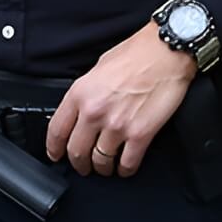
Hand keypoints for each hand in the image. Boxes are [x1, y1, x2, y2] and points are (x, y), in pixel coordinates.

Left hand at [46, 21, 196, 177]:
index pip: (57, 132)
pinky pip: (127, 164)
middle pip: (77, 152)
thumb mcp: (99, 67)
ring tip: (106, 167)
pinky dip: (125, 169)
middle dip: (79, 164)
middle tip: (84, 166)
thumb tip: (81, 112)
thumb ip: (87, 92)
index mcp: (80, 94)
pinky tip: (125, 167)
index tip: (57, 155)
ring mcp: (117, 125)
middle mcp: (95, 112)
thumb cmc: (137, 54)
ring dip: (102, 168)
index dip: (54, 149)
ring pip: (100, 161)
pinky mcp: (140, 134)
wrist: (167, 52)